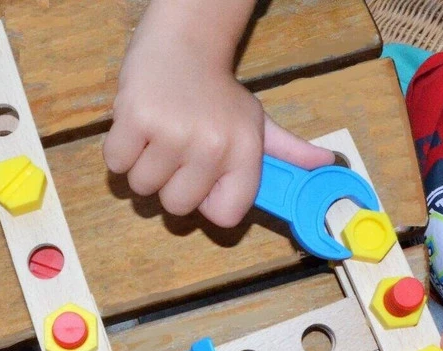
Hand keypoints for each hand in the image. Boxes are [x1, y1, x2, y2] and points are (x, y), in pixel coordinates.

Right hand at [103, 9, 333, 227]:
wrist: (184, 42)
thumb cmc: (219, 93)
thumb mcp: (257, 120)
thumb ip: (288, 150)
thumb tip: (326, 164)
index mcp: (244, 150)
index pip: (225, 217)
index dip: (208, 202)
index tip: (203, 179)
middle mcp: (212, 145)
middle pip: (177, 208)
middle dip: (170, 185)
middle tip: (176, 152)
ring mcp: (173, 132)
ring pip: (143, 188)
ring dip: (144, 167)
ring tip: (158, 135)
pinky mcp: (136, 119)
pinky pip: (117, 165)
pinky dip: (121, 152)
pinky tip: (138, 129)